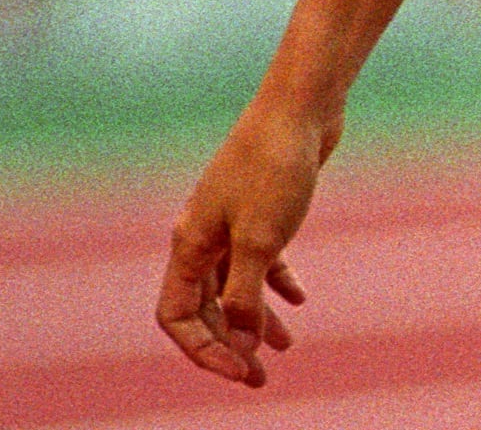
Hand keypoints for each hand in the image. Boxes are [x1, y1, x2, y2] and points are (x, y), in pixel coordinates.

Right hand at [155, 96, 340, 384]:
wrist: (302, 105)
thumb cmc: (275, 167)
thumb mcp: (261, 241)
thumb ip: (246, 296)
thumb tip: (241, 342)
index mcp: (190, 243)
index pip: (177, 315)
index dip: (204, 350)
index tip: (241, 370)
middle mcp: (202, 233)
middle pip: (203, 305)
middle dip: (229, 343)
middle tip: (260, 375)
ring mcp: (230, 219)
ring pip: (234, 283)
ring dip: (254, 318)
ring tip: (284, 347)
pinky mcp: (260, 206)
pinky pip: (260, 258)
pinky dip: (276, 282)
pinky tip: (300, 300)